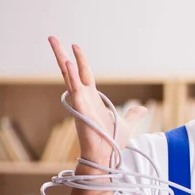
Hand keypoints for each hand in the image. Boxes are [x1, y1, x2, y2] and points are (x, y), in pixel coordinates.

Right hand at [48, 36, 146, 164]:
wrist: (106, 156)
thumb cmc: (112, 142)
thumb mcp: (127, 124)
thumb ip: (133, 115)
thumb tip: (142, 108)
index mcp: (93, 99)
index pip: (85, 75)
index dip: (81, 61)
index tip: (75, 46)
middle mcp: (84, 98)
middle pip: (71, 71)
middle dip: (62, 54)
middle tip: (52, 37)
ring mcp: (80, 103)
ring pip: (68, 77)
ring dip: (62, 59)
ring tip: (54, 42)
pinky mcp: (81, 110)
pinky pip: (74, 90)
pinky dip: (70, 77)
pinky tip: (67, 63)